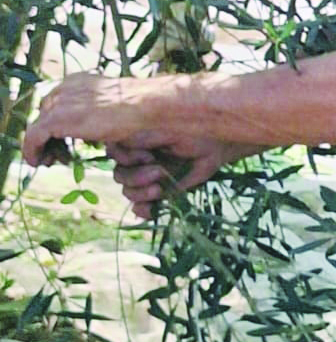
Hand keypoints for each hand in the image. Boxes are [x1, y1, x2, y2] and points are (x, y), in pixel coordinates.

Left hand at [22, 72, 175, 166]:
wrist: (144, 105)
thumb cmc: (138, 108)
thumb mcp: (112, 109)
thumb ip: (97, 114)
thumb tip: (95, 128)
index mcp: (78, 82)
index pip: (57, 104)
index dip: (58, 126)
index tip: (66, 144)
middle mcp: (64, 88)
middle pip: (44, 115)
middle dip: (49, 137)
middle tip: (59, 156)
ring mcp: (58, 102)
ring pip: (37, 127)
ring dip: (42, 146)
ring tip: (50, 162)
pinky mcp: (55, 119)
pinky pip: (33, 138)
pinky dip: (32, 151)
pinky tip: (38, 163)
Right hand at [106, 131, 249, 218]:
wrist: (215, 148)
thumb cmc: (195, 133)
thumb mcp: (169, 131)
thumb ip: (144, 137)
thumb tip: (121, 144)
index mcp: (136, 142)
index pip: (113, 152)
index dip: (126, 158)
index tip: (149, 156)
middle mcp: (137, 161)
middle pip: (119, 175)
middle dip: (136, 177)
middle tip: (160, 172)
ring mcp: (147, 178)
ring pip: (128, 191)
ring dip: (141, 193)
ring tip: (160, 188)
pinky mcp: (158, 193)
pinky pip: (140, 208)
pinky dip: (144, 210)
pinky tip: (154, 208)